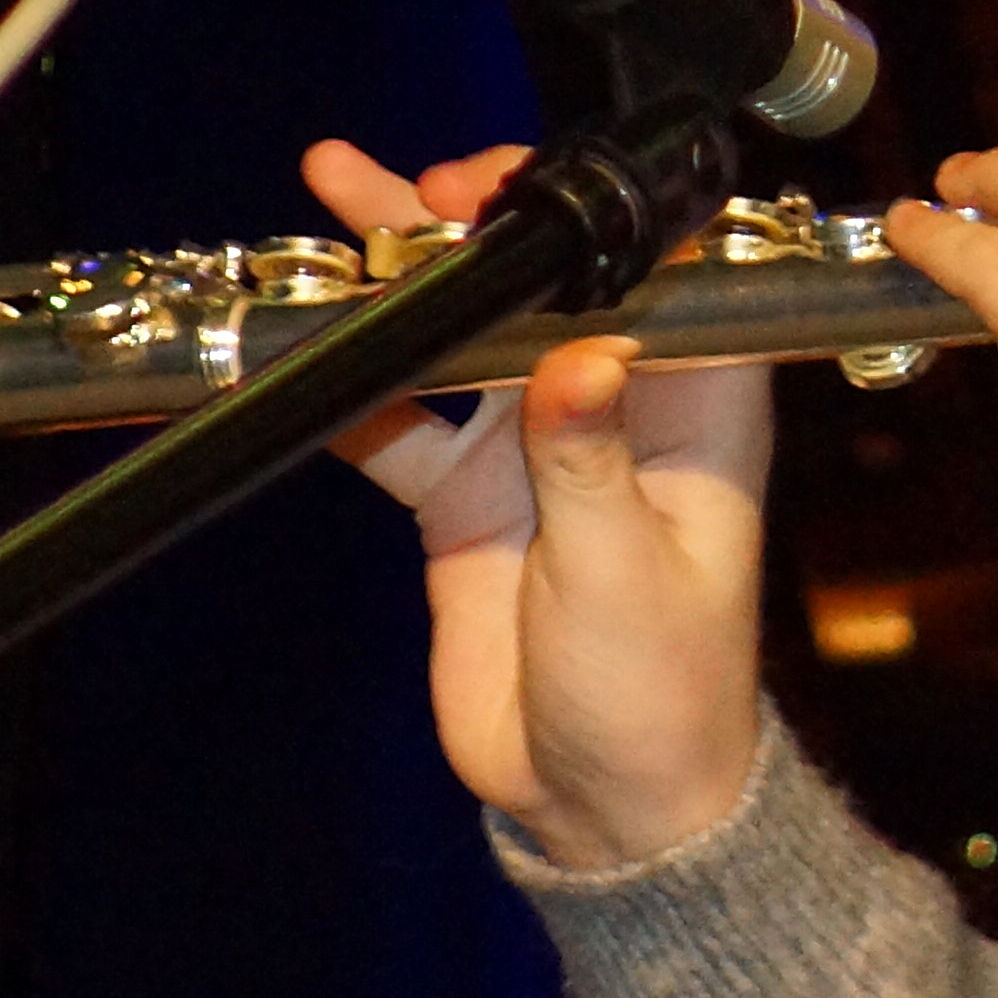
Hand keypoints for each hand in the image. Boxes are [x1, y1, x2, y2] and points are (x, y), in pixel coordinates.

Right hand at [303, 136, 775, 869]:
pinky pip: (400, 420)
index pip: (667, 279)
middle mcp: (615, 411)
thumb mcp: (625, 574)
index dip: (609, 220)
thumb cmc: (664, 697)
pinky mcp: (465, 497)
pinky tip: (301, 343)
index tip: (536, 190)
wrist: (603, 808)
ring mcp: (532, 449)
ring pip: (465, 335)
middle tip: (413, 188)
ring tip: (338, 207)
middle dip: (482, 227)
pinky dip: (351, 385)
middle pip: (550, 288)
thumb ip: (590, 461)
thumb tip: (582, 355)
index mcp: (696, 412)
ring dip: (404, 279)